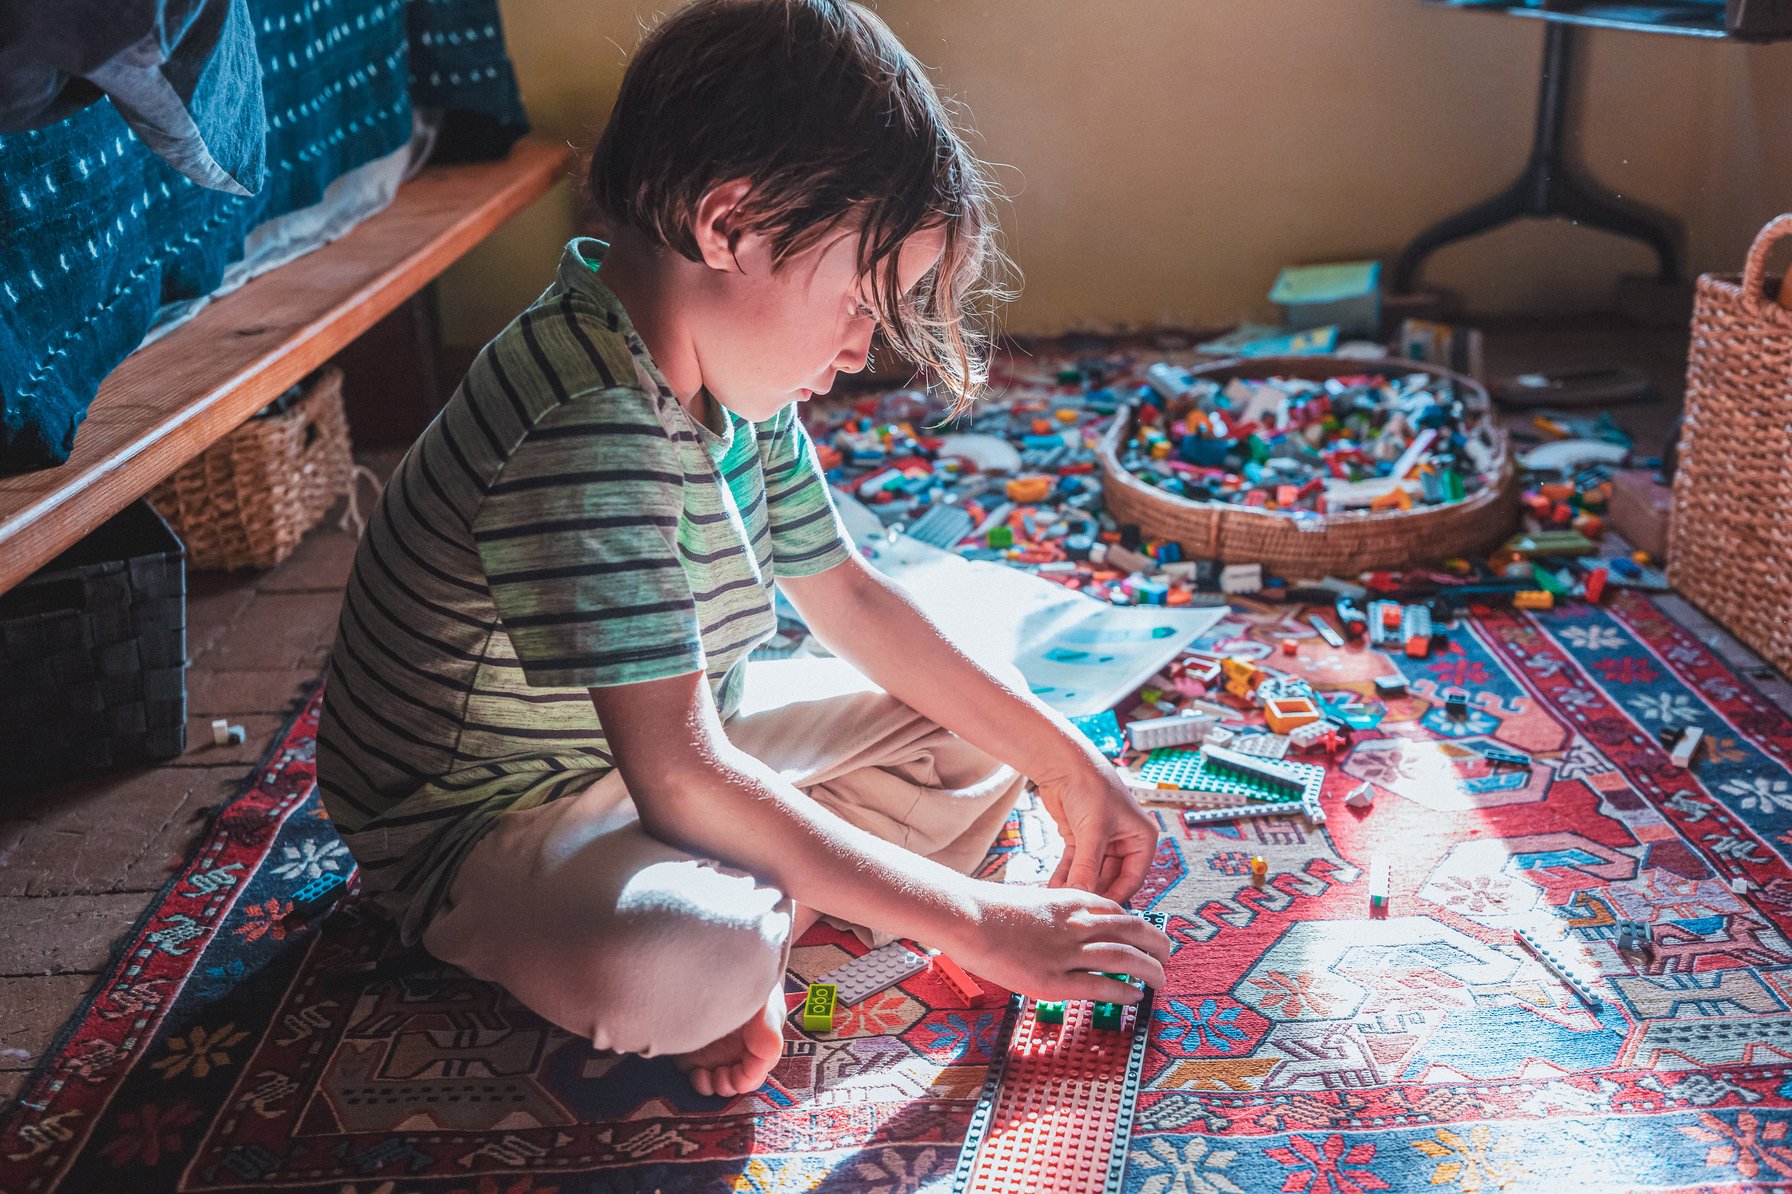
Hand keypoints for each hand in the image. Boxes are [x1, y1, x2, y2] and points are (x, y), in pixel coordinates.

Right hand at [944, 883, 1171, 1001]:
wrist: (966, 917)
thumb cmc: (989, 908)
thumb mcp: (1031, 899)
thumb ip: (1054, 910)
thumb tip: (1062, 922)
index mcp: (1070, 900)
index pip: (1116, 910)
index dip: (1136, 924)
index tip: (1145, 934)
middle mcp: (1076, 925)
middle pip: (1132, 930)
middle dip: (1156, 943)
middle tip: (1168, 954)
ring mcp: (1067, 953)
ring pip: (1125, 958)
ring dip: (1150, 969)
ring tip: (1161, 978)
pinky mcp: (1054, 981)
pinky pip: (1101, 987)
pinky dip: (1124, 991)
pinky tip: (1136, 996)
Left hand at [1032, 750, 1160, 902]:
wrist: (1064, 763)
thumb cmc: (1090, 787)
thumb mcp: (1092, 831)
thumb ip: (1087, 866)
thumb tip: (1082, 896)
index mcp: (1141, 838)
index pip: (1133, 878)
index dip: (1116, 896)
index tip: (1100, 913)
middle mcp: (1125, 841)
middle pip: (1111, 878)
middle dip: (1093, 892)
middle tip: (1077, 910)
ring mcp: (1102, 841)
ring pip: (1091, 873)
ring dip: (1077, 885)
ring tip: (1062, 902)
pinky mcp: (1081, 838)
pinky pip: (1076, 864)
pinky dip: (1066, 875)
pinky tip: (1055, 888)